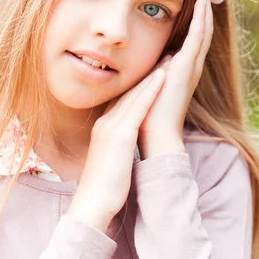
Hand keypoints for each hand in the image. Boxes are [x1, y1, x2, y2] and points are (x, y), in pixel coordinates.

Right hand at [67, 57, 170, 231]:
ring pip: (133, 95)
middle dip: (144, 74)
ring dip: (150, 75)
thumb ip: (115, 146)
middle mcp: (105, 123)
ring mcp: (111, 128)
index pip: (120, 100)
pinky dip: (149, 90)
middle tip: (160, 56)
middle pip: (127, 92)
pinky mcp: (120, 135)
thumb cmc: (102, 186)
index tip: (150, 71)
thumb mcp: (109, 159)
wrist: (92, 202)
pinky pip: (138, 107)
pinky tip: (161, 77)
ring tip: (166, 59)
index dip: (136, 85)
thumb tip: (124, 144)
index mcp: (102, 128)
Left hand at [137, 0, 213, 159]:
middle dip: (202, 6)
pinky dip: (201, 17)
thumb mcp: (146, 85)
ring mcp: (191, 66)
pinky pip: (198, 36)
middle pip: (201, 29)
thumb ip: (148, 72)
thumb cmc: (146, 115)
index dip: (193, 17)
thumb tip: (146, 61)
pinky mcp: (188, 67)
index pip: (190, 38)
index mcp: (180, 70)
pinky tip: (202, 0)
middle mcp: (190, 66)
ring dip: (204, 6)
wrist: (155, 134)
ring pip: (203, 29)